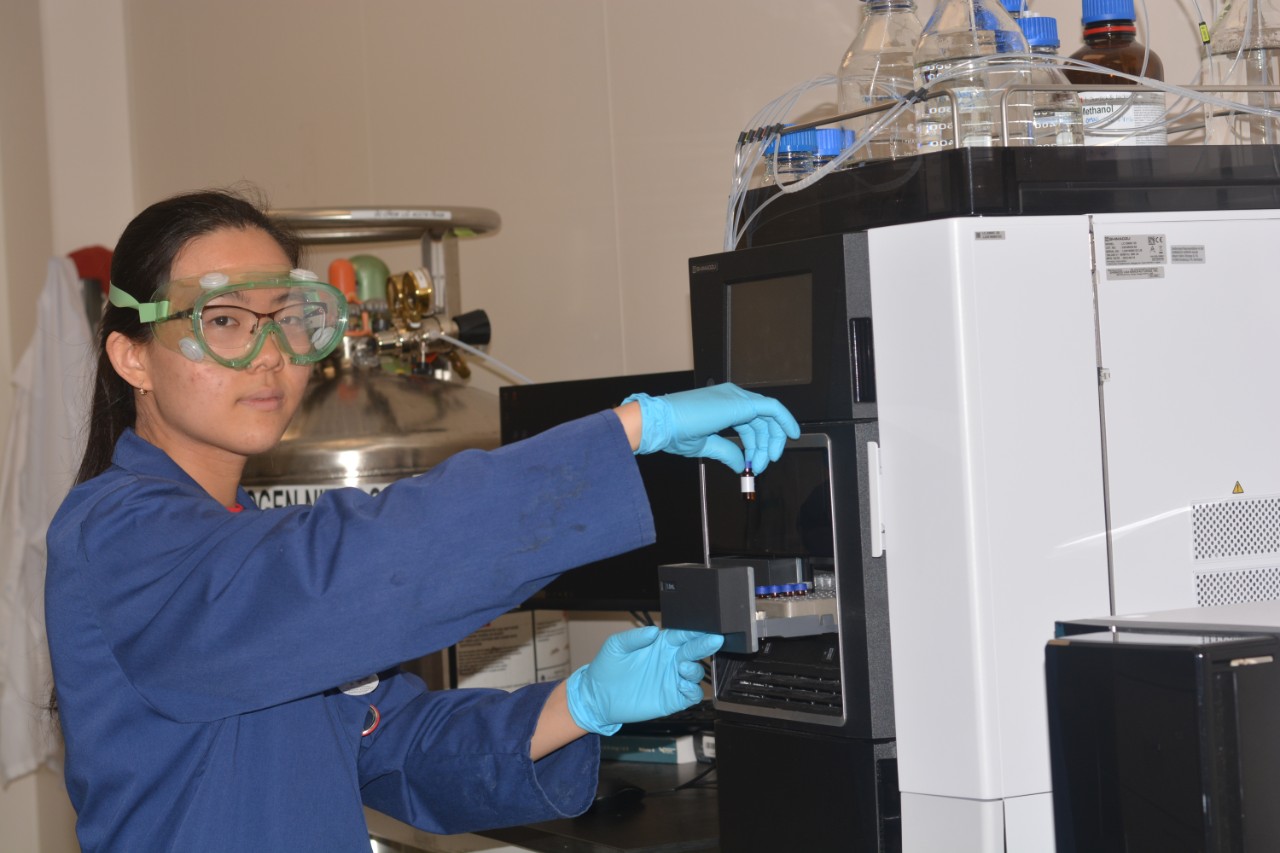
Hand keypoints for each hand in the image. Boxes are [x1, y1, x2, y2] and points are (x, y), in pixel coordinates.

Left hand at [564, 626, 723, 735]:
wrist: (598, 697)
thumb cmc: (606, 668)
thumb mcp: (615, 646)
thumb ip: (634, 637)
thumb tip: (653, 631)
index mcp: (661, 644)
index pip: (683, 634)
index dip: (694, 631)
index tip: (703, 628)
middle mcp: (670, 660)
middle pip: (694, 651)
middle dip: (705, 644)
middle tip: (714, 640)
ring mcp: (672, 680)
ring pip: (696, 673)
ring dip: (695, 669)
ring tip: (683, 667)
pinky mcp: (672, 699)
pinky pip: (691, 695)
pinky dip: (692, 690)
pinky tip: (682, 685)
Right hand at [622, 383, 799, 472]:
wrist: (660, 424)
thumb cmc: (673, 432)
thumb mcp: (706, 445)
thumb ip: (727, 451)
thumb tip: (740, 464)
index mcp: (722, 404)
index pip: (749, 423)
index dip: (756, 444)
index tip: (756, 463)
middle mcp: (731, 396)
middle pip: (761, 420)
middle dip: (765, 445)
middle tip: (762, 465)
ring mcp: (736, 397)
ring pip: (768, 417)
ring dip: (771, 442)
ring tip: (764, 462)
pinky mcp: (740, 403)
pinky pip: (772, 409)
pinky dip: (785, 420)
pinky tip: (792, 434)